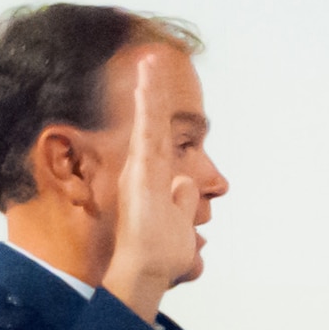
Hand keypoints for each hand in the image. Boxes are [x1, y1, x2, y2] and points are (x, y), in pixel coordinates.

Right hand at [103, 53, 199, 321]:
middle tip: (150, 59)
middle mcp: (144, 169)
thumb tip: (187, 183)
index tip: (154, 83)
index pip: (156, 136)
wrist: (146, 271)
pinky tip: (146, 82)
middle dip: (149, 91)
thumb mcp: (181, 220)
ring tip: (149, 60)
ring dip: (148, 90)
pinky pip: (145, 133)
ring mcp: (141, 169)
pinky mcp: (141, 172)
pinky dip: (146, 107)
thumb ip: (183, 200)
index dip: (155, 110)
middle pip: (149, 123)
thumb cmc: (161, 252)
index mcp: (153, 177)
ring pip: (146, 122)